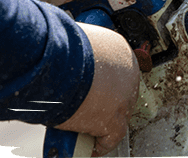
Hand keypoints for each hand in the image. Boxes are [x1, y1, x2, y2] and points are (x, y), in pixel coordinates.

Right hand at [55, 23, 140, 156]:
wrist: (58, 62)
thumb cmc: (60, 49)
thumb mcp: (77, 42)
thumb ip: (80, 51)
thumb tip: (67, 54)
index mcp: (121, 50)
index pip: (119, 70)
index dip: (105, 83)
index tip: (94, 89)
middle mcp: (129, 72)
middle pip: (122, 92)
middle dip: (107, 102)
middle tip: (88, 109)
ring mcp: (125, 97)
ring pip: (119, 114)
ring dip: (104, 123)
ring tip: (86, 128)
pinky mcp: (114, 119)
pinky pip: (113, 137)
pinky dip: (102, 144)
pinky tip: (92, 147)